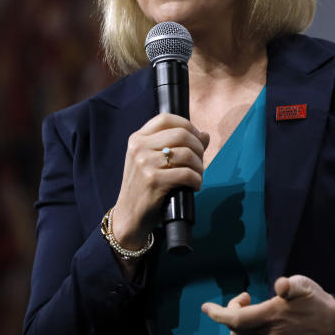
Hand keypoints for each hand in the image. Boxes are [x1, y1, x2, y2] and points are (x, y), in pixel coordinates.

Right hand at [110, 113, 209, 248]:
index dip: (187, 125)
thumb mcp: (154, 162)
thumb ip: (178, 146)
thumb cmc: (145, 188)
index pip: (166, 118)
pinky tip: (194, 186)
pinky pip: (187, 173)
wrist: (129, 216)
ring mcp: (144, 163)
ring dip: (199, 166)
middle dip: (198, 147)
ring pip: (187, 154)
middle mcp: (139, 148)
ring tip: (198, 175)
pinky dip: (197, 180)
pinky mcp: (153, 181)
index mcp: (137, 139)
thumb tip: (205, 135)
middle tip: (200, 161)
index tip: (196, 138)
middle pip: (181, 134)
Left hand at [201, 275, 334, 334]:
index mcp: (273, 316)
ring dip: (235, 326)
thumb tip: (280, 286)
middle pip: (234, 328)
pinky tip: (250, 328)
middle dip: (231, 311)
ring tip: (250, 312)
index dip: (218, 313)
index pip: (236, 318)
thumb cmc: (314, 301)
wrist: (332, 327)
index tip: (206, 307)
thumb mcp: (304, 285)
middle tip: (246, 298)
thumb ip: (290, 284)